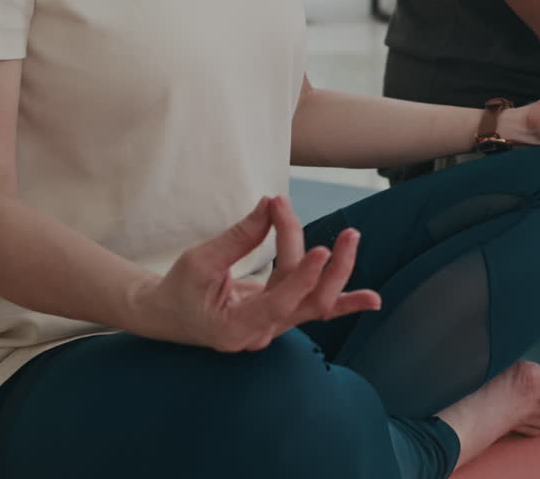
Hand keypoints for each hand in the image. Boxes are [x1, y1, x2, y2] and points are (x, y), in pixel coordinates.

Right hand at [136, 196, 379, 351]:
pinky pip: (313, 304)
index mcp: (235, 328)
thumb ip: (238, 238)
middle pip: (309, 305)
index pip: (280, 304)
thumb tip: (270, 206)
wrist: (168, 315)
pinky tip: (371, 299)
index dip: (303, 278)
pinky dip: (342, 298)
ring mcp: (273, 326)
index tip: (322, 250)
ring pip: (315, 301)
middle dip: (333, 271)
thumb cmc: (178, 289)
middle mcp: (261, 333)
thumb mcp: (199, 261)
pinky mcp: (280, 313)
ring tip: (353, 238)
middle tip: (348, 235)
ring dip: (338, 270)